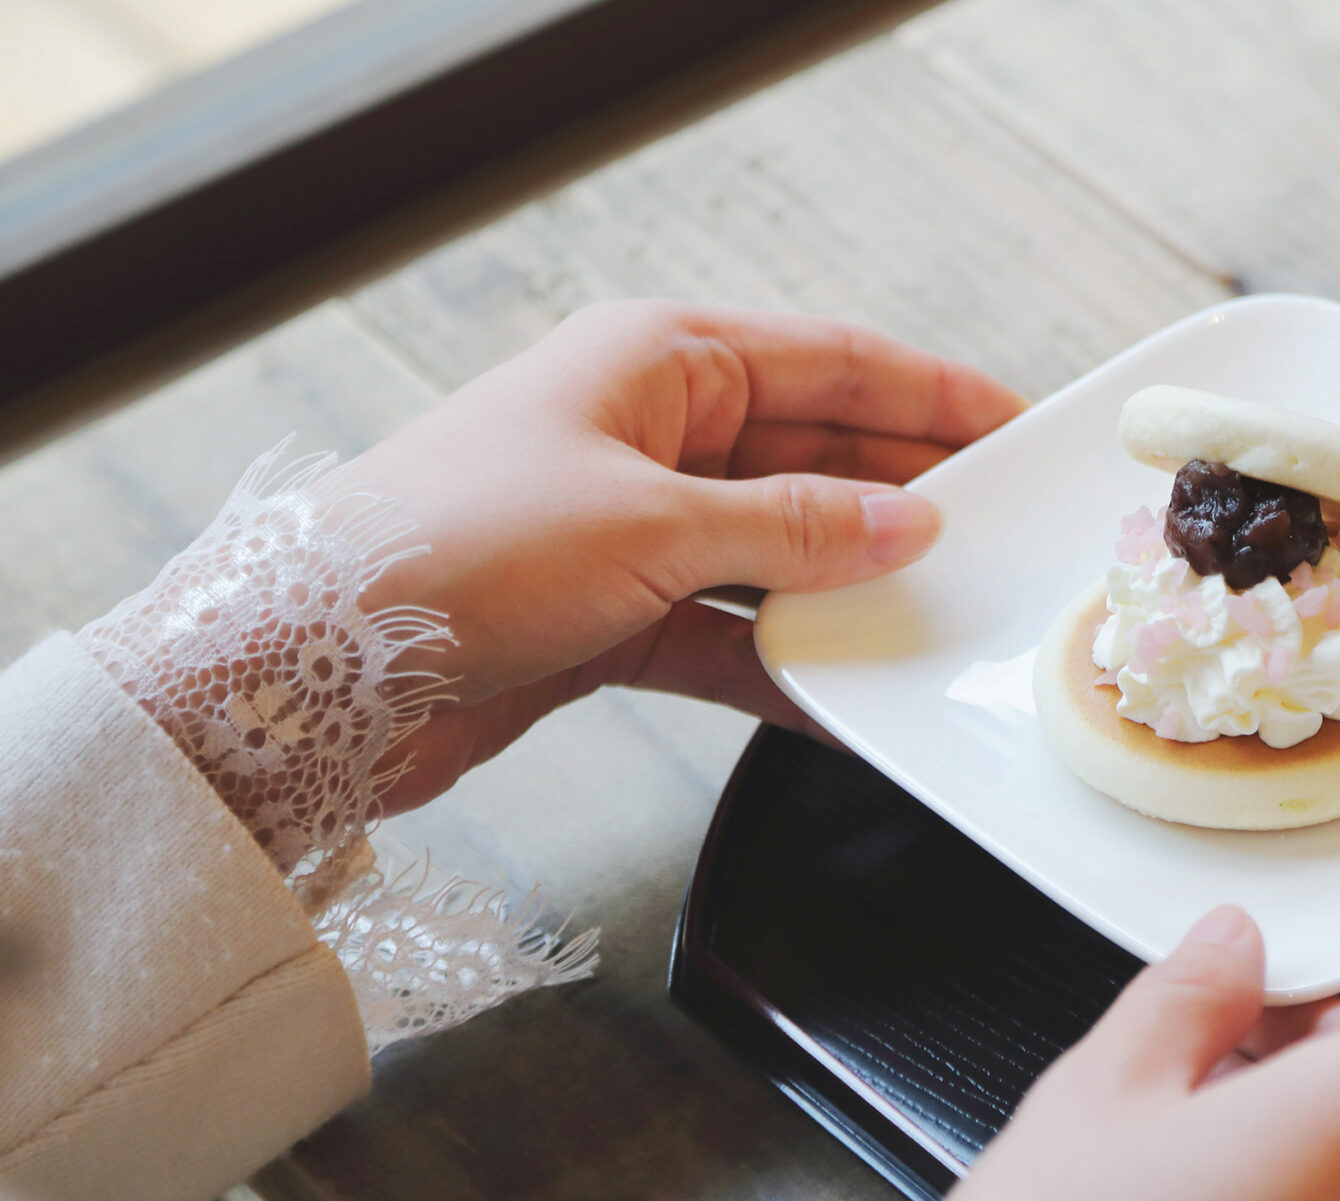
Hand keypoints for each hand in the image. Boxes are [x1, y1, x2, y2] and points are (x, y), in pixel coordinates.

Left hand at [333, 300, 1023, 809]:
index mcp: (658, 361)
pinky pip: (731, 637)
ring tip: (946, 629)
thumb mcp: (653, 526)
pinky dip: (786, 667)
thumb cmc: (457, 549)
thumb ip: (797, 528)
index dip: (936, 395)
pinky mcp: (611, 618)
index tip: (1023, 431)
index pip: (835, 363)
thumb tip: (913, 525)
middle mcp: (652, 434)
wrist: (315, 672)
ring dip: (851, 592)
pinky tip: (850, 701)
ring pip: (781, 553)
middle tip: (1005, 545)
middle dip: (907, 500)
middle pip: (818, 457)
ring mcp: (634, 529)